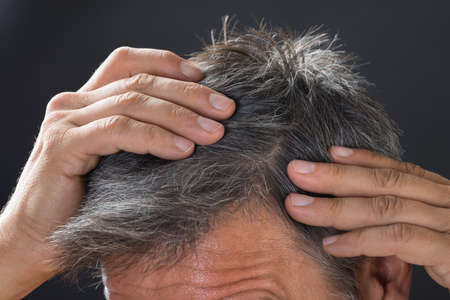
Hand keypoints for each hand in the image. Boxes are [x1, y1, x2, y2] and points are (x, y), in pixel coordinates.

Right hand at [0, 47, 234, 298]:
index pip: (127, 62)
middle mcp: (73, 102)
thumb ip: (143, 134)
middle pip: (139, 82)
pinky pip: (118, 131)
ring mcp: (65, 120)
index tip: (205, 77)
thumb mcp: (121, 159)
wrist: (39, 239)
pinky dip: (155, 137)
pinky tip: (183, 150)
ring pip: (132, 102)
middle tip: (226, 109)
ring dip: (179, 116)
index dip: (166, 63)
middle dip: (188, 94)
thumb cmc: (87, 202)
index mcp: (87, 100)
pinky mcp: (63, 144)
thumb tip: (196, 123)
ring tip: (214, 133)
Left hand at [285, 147, 449, 288]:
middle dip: (335, 176)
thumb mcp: (430, 232)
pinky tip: (332, 244)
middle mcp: (446, 201)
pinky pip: (400, 239)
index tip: (328, 152)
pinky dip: (361, 240)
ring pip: (387, 206)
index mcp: (439, 194)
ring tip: (299, 207)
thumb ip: (400, 218)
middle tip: (297, 172)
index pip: (396, 169)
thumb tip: (354, 212)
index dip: (361, 158)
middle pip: (384, 182)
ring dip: (337, 206)